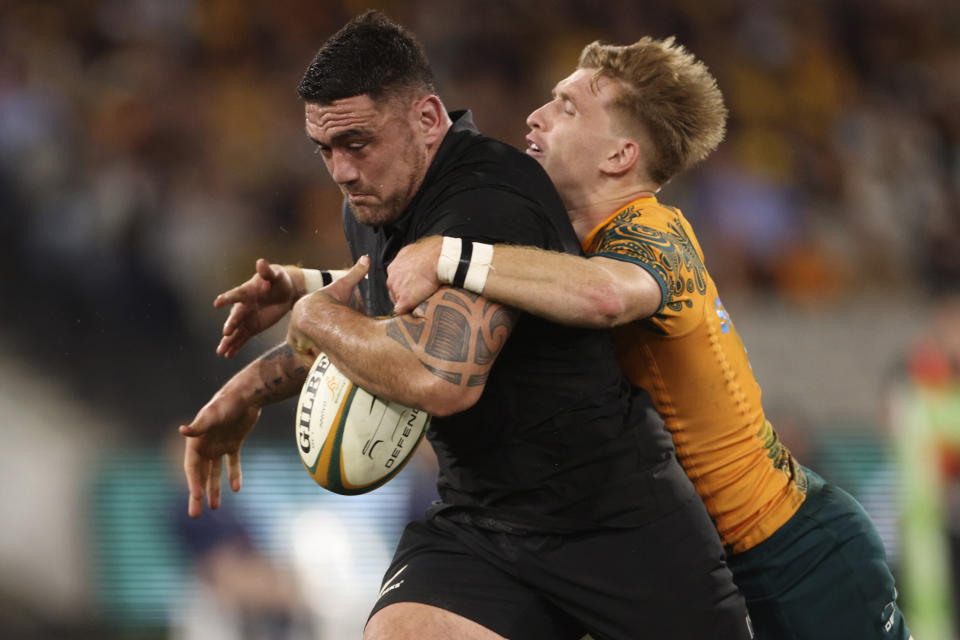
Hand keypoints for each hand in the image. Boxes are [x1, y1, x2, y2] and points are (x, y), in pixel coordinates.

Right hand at [179, 390, 260, 516]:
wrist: (247, 394)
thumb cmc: (227, 403)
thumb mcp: (212, 415)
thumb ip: (199, 426)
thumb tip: (182, 431)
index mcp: (196, 441)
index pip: (192, 467)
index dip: (193, 483)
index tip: (197, 497)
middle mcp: (206, 445)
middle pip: (200, 474)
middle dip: (197, 494)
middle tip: (195, 515)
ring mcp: (219, 445)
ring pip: (215, 472)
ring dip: (214, 488)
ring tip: (215, 508)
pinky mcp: (234, 443)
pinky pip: (232, 463)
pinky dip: (233, 475)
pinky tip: (235, 488)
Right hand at [215, 259, 297, 357]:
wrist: (284, 292)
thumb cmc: (278, 280)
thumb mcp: (276, 275)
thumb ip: (267, 272)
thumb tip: (261, 262)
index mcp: (246, 292)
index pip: (235, 295)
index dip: (227, 298)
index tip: (217, 302)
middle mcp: (243, 307)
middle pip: (236, 316)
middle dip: (231, 324)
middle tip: (225, 332)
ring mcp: (246, 319)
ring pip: (235, 331)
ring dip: (228, 341)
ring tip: (220, 351)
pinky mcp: (252, 328)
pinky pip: (242, 338)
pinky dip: (236, 347)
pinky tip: (227, 355)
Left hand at [288, 255, 369, 355]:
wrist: (319, 313)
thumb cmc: (332, 299)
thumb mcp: (345, 285)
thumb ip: (356, 273)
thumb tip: (367, 257)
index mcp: (307, 307)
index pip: (313, 316)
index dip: (321, 322)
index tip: (330, 326)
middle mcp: (298, 319)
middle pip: (309, 331)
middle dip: (317, 336)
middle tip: (330, 340)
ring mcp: (294, 331)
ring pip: (306, 343)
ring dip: (315, 346)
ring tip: (327, 350)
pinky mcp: (293, 342)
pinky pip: (302, 353)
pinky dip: (310, 356)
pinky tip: (320, 356)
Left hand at [387, 236, 443, 313]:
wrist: (437, 259)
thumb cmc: (430, 252)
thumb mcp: (412, 250)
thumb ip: (407, 259)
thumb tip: (412, 261)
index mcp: (393, 268)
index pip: (395, 282)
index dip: (404, 287)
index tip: (412, 289)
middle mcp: (391, 279)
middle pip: (394, 293)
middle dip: (404, 295)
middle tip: (418, 297)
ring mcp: (396, 290)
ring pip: (398, 302)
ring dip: (407, 303)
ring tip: (420, 302)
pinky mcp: (405, 301)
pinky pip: (402, 311)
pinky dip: (408, 312)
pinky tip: (416, 311)